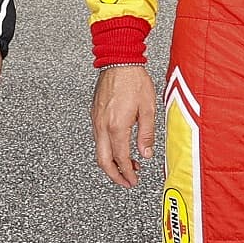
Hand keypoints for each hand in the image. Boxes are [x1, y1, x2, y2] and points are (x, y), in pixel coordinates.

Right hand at [91, 65, 157, 187]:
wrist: (118, 60)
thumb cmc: (134, 80)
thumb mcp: (148, 109)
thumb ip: (146, 135)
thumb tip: (146, 154)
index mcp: (117, 126)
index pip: (120, 158)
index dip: (127, 173)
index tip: (133, 180)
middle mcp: (102, 125)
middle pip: (103, 160)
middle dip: (114, 175)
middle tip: (126, 181)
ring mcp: (96, 119)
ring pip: (99, 149)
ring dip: (111, 161)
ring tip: (128, 164)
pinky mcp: (95, 113)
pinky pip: (98, 137)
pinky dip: (107, 148)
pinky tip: (119, 146)